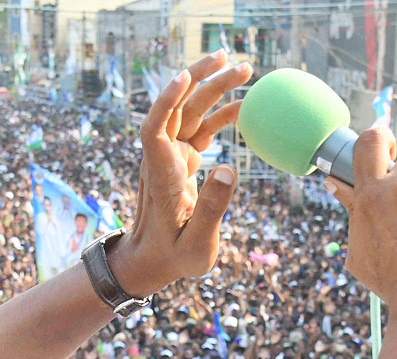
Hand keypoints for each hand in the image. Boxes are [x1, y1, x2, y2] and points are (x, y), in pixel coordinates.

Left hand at [109, 52, 251, 297]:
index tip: (184, 77)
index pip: (154, 129)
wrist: (151, 261)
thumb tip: (228, 167)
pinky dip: (219, 115)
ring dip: (213, 89)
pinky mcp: (181, 162)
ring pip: (189, 113)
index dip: (165, 100)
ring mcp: (172, 158)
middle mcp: (164, 160)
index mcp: (163, 178)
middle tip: (233, 59)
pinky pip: (199, 130)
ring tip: (245, 69)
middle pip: (177, 109)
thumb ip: (211, 210)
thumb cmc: (172, 258)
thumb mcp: (196, 246)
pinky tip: (242, 106)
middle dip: (202, 80)